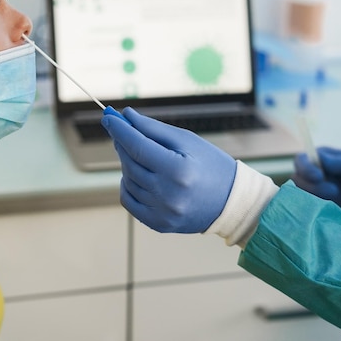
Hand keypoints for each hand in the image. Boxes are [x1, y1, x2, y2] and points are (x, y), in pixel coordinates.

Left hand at [101, 107, 236, 232]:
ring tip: (141, 154)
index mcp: (177, 169)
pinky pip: (129, 201)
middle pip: (130, 162)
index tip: (108, 116)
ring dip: (128, 163)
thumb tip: (126, 116)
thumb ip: (154, 129)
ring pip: (128, 180)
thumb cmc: (211, 165)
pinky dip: (128, 186)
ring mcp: (162, 212)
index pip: (136, 145)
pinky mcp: (159, 224)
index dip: (119, 130)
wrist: (232, 201)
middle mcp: (168, 194)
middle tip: (121, 130)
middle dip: (122, 143)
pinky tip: (138, 175)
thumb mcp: (187, 141)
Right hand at [292, 146, 340, 214]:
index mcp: (317, 157)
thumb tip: (320, 160)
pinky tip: (330, 205)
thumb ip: (336, 163)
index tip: (319, 177)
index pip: (300, 160)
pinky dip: (316, 206)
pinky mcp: (315, 202)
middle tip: (334, 191)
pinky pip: (307, 205)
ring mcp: (311, 188)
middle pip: (297, 179)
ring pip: (300, 194)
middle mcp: (309, 172)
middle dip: (313, 186)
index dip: (305, 168)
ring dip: (316, 197)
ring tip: (335, 197)